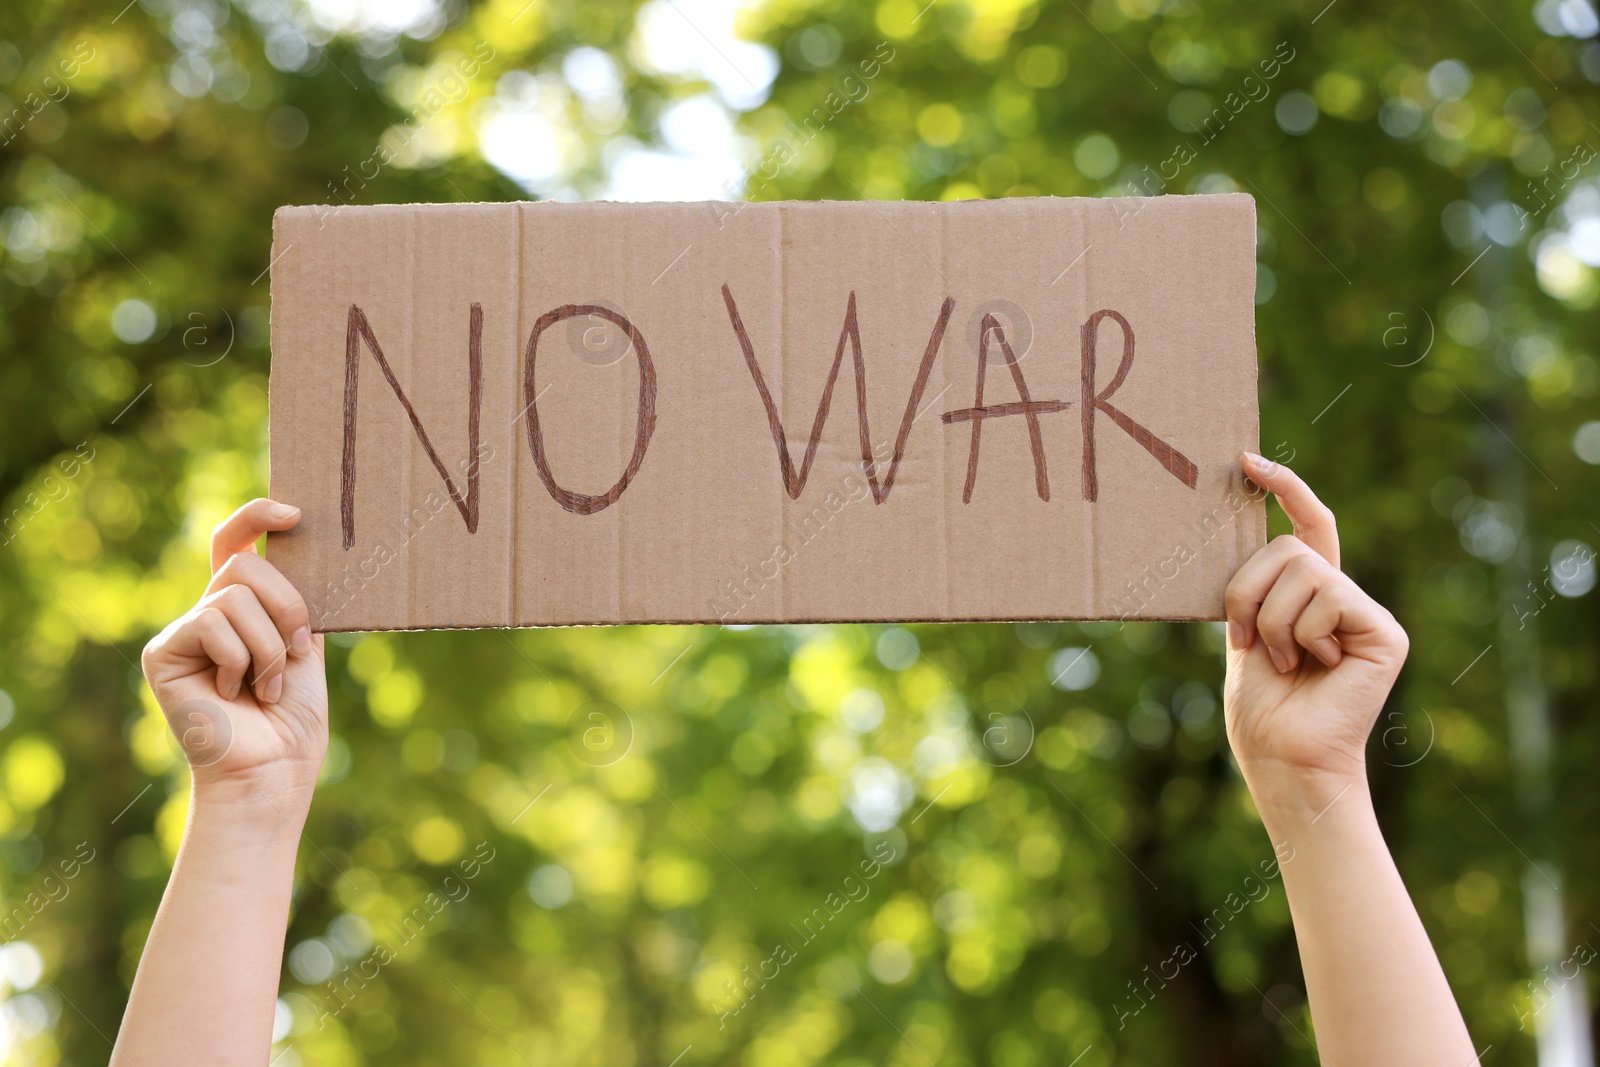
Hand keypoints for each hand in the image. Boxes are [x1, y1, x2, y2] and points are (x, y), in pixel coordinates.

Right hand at [141, 499, 327, 809]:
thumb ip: (294, 598)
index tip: (293, 512)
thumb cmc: (294, 715)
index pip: (236, 542)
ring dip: (269, 645)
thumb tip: (294, 543)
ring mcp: (182, 630)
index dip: (256, 516)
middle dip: (289, 606)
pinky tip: (232, 693)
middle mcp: (208, 612)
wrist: (274, 767)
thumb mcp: (305, 644)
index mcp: (244, 606)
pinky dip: (240, 659)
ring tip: (265, 686)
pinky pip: (212, 623)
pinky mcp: (162, 652)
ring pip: (235, 596)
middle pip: (247, 565)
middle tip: (297, 652)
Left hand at [1223, 454, 1407, 809]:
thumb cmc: (1260, 703)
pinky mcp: (1384, 630)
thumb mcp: (1243, 630)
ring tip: (1287, 661)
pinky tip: (1317, 667)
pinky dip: (1303, 633)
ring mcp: (1367, 611)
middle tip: (1247, 641)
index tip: (1247, 461)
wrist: (1282, 754)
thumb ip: (1253, 585)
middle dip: (1247, 591)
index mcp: (1309, 592)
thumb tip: (1246, 537)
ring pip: (1302, 571)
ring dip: (1271, 620)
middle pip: (1287, 546)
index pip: (1307, 524)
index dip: (1284, 488)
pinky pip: (1327, 598)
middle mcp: (1343, 595)